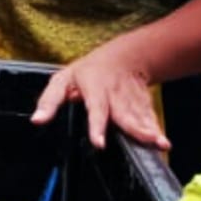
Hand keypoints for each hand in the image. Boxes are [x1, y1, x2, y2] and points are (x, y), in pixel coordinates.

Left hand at [31, 41, 170, 151]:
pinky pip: (150, 119)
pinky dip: (157, 130)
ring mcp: (132, 101)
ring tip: (161, 144)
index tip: (99, 143)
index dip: (98, 126)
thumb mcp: (62, 80)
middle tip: (147, 140)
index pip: (96, 109)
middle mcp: (116, 96)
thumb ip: (49, 101)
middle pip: (125, 114)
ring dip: (151, 131)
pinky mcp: (144, 106)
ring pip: (141, 117)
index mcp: (94, 89)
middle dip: (137, 129)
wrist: (124, 57)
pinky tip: (163, 144)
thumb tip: (36, 121)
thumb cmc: (87, 72)